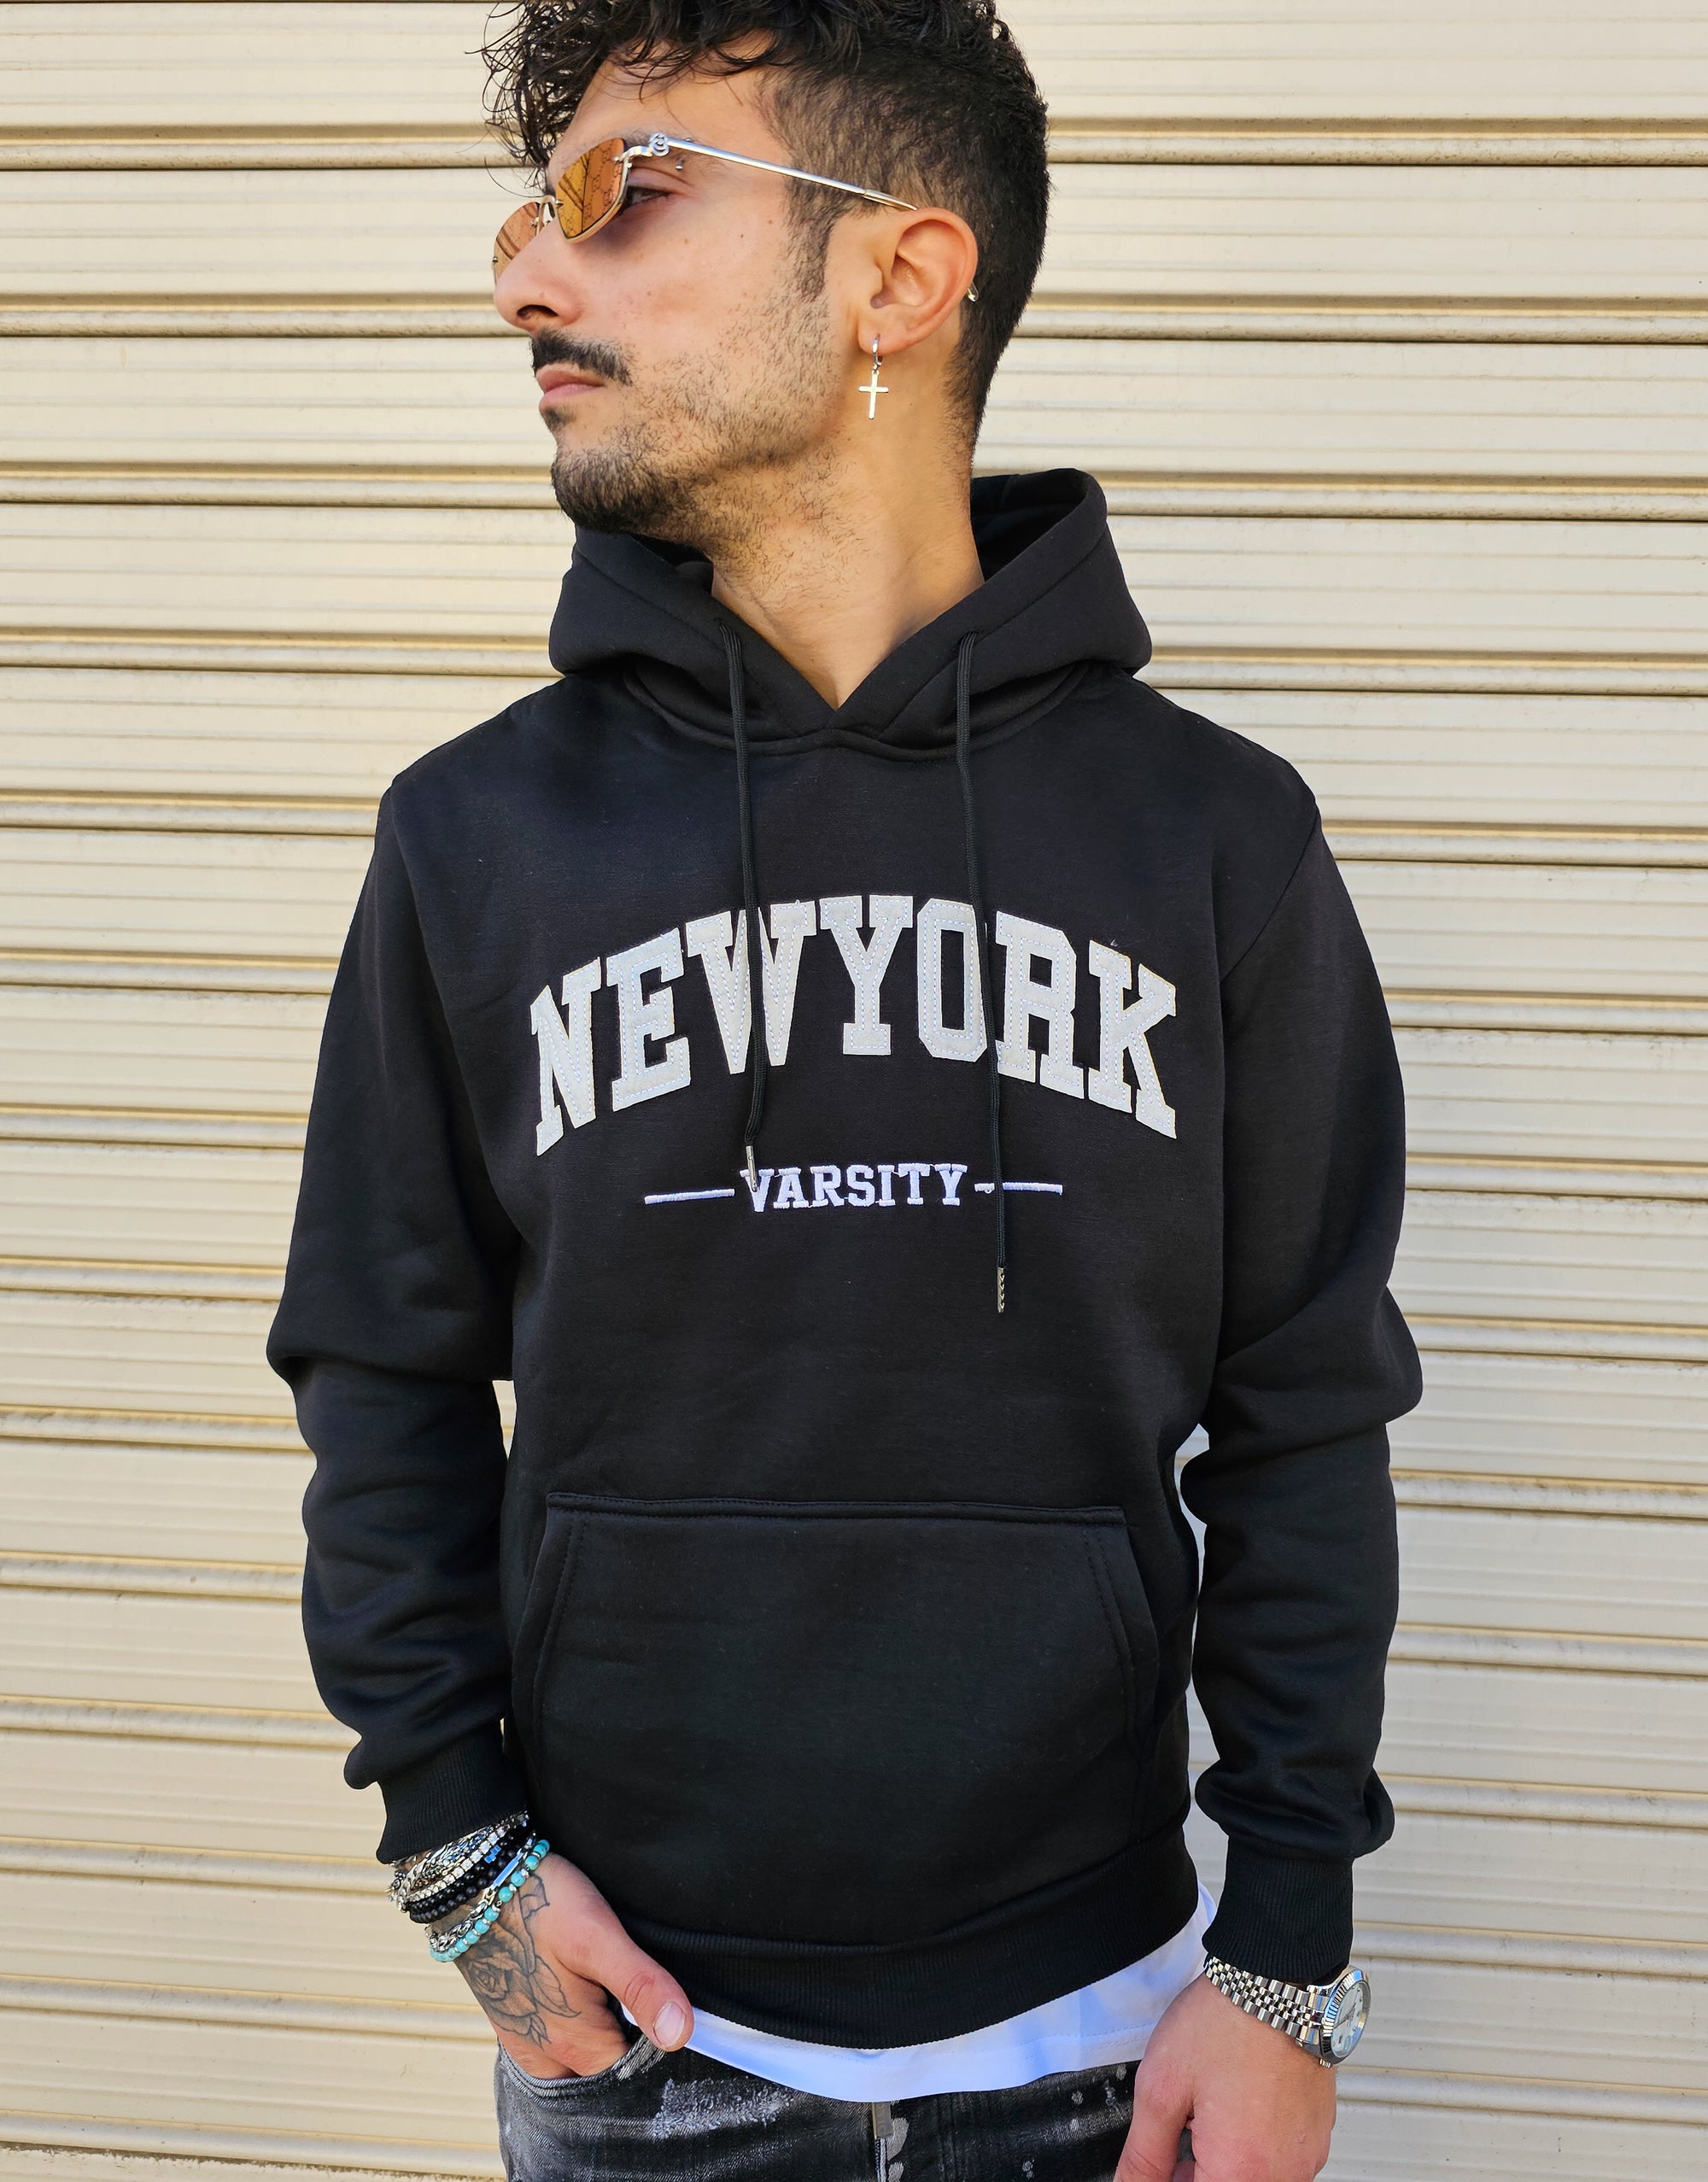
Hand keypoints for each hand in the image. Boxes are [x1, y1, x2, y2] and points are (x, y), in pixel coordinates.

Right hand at [446, 1850, 693, 2079]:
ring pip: (581, 2062)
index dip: (661, 2047)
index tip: (669, 2010)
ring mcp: (527, 2043)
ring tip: (611, 1990)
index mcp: (576, 2045)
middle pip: (607, 2072)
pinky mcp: (515, 2024)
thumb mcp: (599, 1936)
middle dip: (629, 2043)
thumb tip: (680, 2035)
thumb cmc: (540, 1905)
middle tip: (637, 1993)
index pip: (637, 2073)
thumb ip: (640, 1986)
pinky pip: (556, 2047)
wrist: (475, 1885)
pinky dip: (577, 2030)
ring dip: (603, 2036)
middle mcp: (547, 2057)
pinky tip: (585, 1994)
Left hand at [1118, 1974, 1335, 2181]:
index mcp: (1239, 2171)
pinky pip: (1281, 2161)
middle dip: (1196, 2171)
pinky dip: (1256, 2146)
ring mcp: (1305, 2157)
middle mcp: (1281, 2175)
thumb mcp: (1162, 2087)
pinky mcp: (1318, 2136)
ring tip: (1209, 2112)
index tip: (1162, 2159)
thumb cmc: (1224, 2024)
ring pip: (1254, 2177)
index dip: (1169, 2178)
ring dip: (1227, 2160)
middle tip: (1181, 2129)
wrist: (1276, 1982)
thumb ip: (1144, 2153)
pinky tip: (1240, 2106)